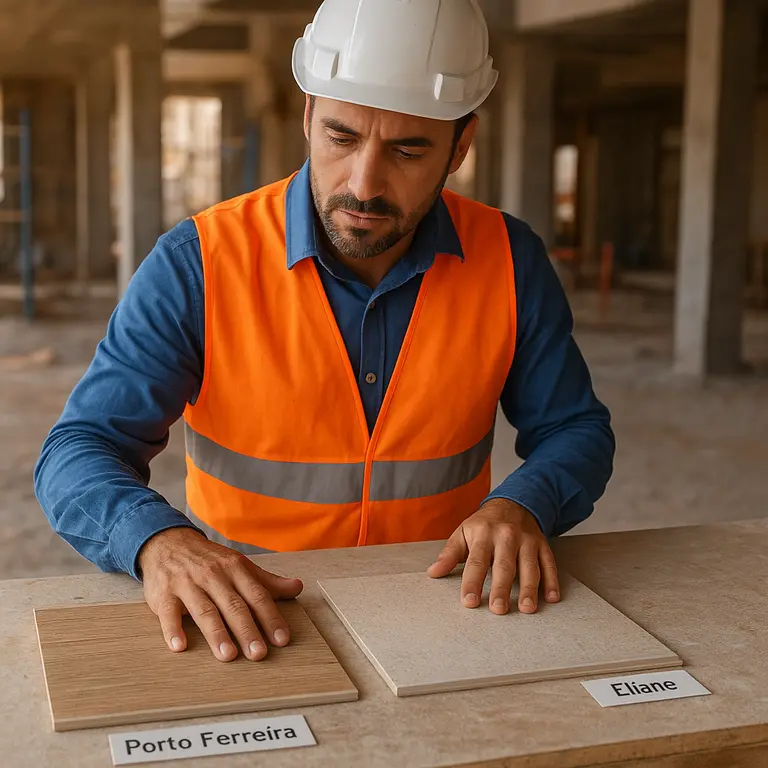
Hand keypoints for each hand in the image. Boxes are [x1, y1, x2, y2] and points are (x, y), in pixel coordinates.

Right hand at [138, 527, 302, 661]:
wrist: (168, 542)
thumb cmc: (209, 560)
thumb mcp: (239, 565)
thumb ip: (267, 581)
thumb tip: (298, 588)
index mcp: (235, 569)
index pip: (257, 595)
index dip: (270, 617)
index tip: (282, 639)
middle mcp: (213, 576)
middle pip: (233, 605)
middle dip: (247, 630)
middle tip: (258, 654)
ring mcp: (187, 584)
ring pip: (205, 610)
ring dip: (216, 633)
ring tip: (228, 655)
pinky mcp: (164, 594)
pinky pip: (169, 613)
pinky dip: (173, 629)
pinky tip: (180, 646)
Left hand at [427, 499, 559, 614]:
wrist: (512, 502)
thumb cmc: (484, 524)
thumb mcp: (463, 532)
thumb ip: (450, 554)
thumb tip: (433, 573)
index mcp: (483, 534)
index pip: (476, 561)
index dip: (472, 582)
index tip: (469, 601)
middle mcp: (506, 537)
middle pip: (504, 565)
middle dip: (501, 588)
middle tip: (498, 609)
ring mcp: (527, 541)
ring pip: (529, 566)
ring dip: (529, 588)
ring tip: (526, 608)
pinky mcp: (542, 545)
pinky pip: (549, 563)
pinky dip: (552, 581)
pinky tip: (551, 598)